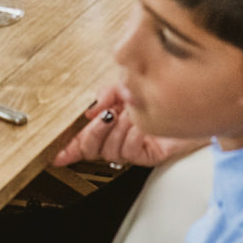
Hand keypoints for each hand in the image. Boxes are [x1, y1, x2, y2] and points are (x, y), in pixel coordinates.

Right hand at [51, 84, 196, 169]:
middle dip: (94, 131)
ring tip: (129, 114)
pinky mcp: (146, 156)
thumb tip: (90, 109)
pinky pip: (131, 150)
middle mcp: (114, 140)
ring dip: (118, 129)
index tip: (55, 155)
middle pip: (90, 149)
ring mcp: (129, 150)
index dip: (66, 150)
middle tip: (105, 116)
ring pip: (110, 150)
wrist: (188, 100)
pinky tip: (140, 124)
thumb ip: (104, 95)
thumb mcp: (124, 87)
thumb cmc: (156, 93)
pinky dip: (134, 134)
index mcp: (104, 125)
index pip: (79, 142)